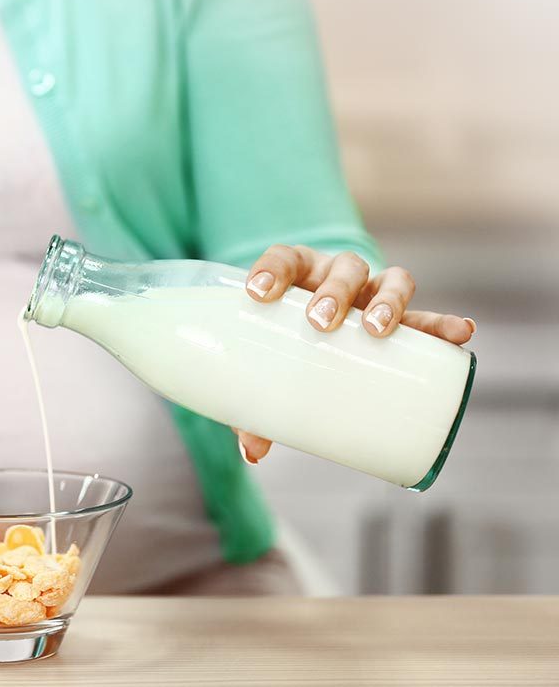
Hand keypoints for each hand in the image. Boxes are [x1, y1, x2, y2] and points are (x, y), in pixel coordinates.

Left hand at [236, 244, 476, 463]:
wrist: (315, 346)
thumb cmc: (283, 349)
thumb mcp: (266, 369)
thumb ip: (253, 405)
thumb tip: (253, 452)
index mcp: (298, 276)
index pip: (284, 260)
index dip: (271, 270)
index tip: (257, 293)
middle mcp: (338, 276)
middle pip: (343, 269)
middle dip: (333, 292)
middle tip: (320, 321)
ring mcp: (374, 295)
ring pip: (389, 281)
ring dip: (387, 302)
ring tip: (377, 329)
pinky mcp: (404, 320)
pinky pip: (429, 319)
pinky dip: (444, 323)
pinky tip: (460, 332)